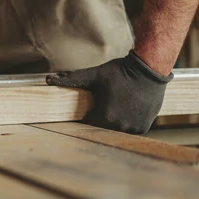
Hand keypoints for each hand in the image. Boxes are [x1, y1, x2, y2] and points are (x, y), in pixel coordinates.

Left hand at [46, 51, 172, 133]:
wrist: (149, 69)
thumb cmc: (120, 72)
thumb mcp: (94, 75)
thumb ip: (71, 79)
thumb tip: (48, 79)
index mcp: (105, 116)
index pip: (87, 123)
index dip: (87, 115)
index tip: (90, 106)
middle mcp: (119, 125)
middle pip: (102, 127)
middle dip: (101, 118)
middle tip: (106, 103)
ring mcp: (133, 128)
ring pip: (116, 129)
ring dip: (114, 121)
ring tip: (118, 105)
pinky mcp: (143, 127)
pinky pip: (130, 129)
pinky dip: (127, 122)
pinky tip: (128, 109)